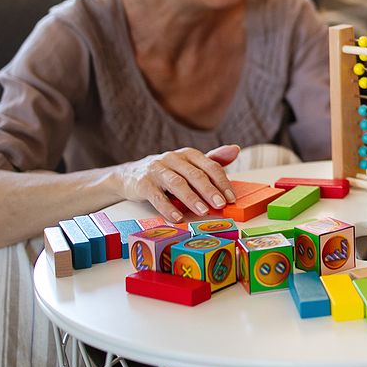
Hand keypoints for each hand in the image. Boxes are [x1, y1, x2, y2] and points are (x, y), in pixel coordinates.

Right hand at [121, 145, 238, 222]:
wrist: (130, 175)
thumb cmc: (168, 172)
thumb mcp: (189, 164)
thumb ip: (212, 160)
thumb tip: (235, 149)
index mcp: (189, 154)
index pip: (210, 166)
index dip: (222, 182)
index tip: (232, 199)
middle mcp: (173, 158)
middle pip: (195, 175)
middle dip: (209, 191)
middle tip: (221, 205)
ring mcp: (157, 170)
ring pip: (177, 184)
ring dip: (191, 198)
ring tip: (203, 212)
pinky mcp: (142, 183)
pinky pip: (157, 196)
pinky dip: (167, 208)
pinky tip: (177, 217)